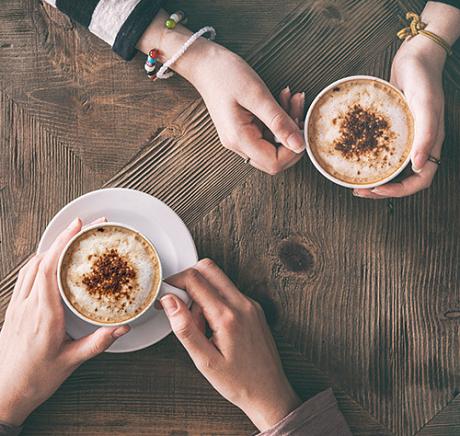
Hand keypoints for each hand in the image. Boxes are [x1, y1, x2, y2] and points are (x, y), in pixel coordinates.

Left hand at [0, 218, 129, 425]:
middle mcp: (28, 305)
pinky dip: (40, 262)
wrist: (5, 394)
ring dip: (50, 248)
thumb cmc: (35, 379)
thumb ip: (98, 342)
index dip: (64, 243)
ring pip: (31, 266)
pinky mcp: (15, 310)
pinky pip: (26, 277)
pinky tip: (50, 263)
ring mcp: (18, 306)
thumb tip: (122, 327)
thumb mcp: (72, 361)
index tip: (78, 227)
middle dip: (62, 238)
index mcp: (44, 315)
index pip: (51, 268)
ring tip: (69, 239)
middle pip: (41, 260)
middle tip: (82, 226)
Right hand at [137, 11, 304, 174]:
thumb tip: (300, 144)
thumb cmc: (225, 74)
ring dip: (287, 125)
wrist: (204, 63)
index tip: (302, 126)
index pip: (274, 163)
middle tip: (298, 109)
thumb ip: (279, 122)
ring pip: (273, 145)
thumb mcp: (257, 95)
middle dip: (292, 137)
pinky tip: (283, 99)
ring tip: (292, 98)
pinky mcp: (242, 130)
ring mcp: (239, 139)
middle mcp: (238, 145)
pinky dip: (279, 119)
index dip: (293, 150)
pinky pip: (267, 134)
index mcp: (239, 139)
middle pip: (274, 159)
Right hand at [161, 259, 300, 431]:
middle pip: (208, 268)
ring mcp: (250, 304)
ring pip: (218, 279)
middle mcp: (242, 304)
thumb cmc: (239, 382)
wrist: (270, 393)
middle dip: (187, 280)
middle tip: (179, 305)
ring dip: (202, 291)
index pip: (194, 279)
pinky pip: (229, 291)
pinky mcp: (254, 308)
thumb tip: (169, 301)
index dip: (174, 283)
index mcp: (227, 316)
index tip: (165, 297)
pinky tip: (213, 326)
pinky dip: (214, 299)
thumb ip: (184, 328)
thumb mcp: (204, 361)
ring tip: (200, 325)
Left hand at [354, 40, 443, 198]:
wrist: (415, 56)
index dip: (400, 191)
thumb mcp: (425, 103)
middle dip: (381, 190)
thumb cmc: (423, 77)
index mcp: (430, 143)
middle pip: (403, 179)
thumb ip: (425, 134)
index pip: (420, 179)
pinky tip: (354, 158)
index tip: (378, 190)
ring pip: (391, 168)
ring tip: (355, 182)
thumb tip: (418, 166)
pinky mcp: (393, 130)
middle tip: (358, 190)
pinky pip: (383, 151)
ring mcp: (406, 138)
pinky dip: (370, 160)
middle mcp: (418, 145)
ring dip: (374, 179)